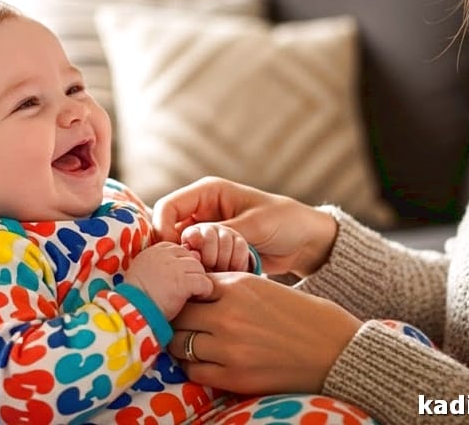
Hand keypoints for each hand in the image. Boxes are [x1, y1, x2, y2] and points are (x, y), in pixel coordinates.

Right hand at [124, 241, 211, 319]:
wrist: (132, 312)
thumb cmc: (138, 297)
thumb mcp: (145, 273)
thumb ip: (164, 264)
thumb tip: (193, 256)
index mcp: (153, 252)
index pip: (178, 250)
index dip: (182, 264)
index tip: (178, 279)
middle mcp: (164, 255)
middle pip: (190, 257)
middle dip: (192, 272)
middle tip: (188, 288)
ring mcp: (174, 267)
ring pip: (199, 268)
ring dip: (199, 281)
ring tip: (192, 294)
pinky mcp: (183, 282)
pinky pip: (204, 282)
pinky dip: (204, 291)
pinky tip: (197, 298)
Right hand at [153, 176, 337, 276]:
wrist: (306, 243)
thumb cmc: (285, 222)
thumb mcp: (255, 224)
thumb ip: (223, 231)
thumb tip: (193, 240)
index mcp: (207, 192)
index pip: (168, 206)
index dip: (162, 228)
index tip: (173, 251)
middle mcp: (201, 211)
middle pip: (169, 231)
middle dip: (179, 250)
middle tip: (194, 266)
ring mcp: (206, 233)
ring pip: (182, 250)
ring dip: (194, 262)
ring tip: (213, 270)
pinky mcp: (214, 253)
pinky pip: (197, 262)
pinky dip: (204, 271)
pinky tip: (217, 276)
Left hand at [166, 271, 361, 394]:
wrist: (339, 352)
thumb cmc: (307, 318)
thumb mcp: (267, 288)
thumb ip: (232, 289)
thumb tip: (199, 291)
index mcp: (238, 285)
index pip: (190, 284)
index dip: (186, 292)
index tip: (186, 298)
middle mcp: (228, 314)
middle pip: (178, 313)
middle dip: (177, 316)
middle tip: (181, 322)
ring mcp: (229, 348)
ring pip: (179, 343)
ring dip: (182, 342)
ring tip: (191, 343)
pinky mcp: (235, 377)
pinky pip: (194, 371)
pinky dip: (193, 367)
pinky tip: (204, 362)